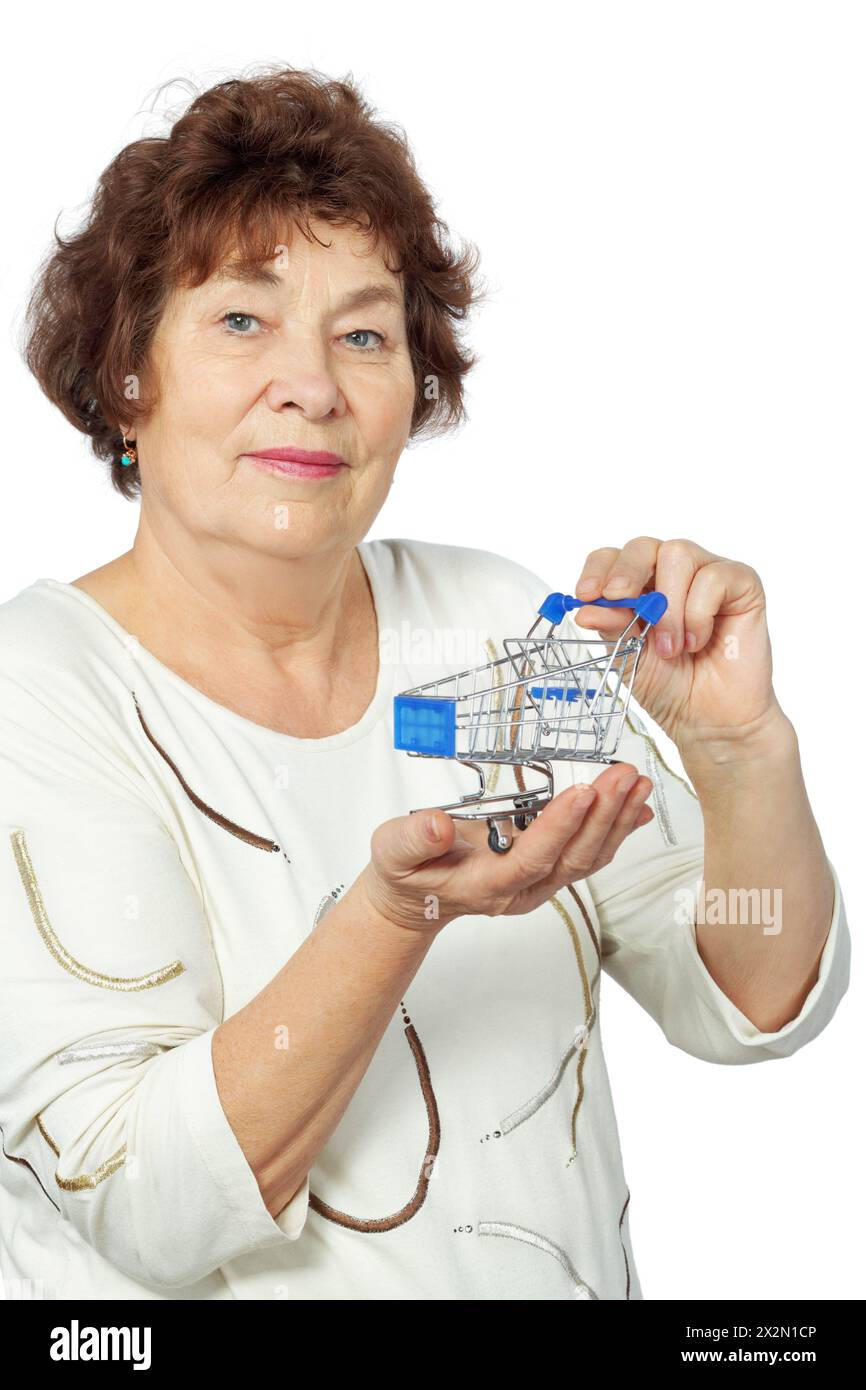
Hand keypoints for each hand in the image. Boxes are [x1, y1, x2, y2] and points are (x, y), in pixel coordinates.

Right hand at [357, 764, 654, 932]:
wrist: (417, 899)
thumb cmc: (407, 872)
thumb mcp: (393, 851)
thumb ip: (413, 839)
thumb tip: (436, 824)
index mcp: (486, 885)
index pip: (531, 858)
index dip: (559, 827)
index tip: (581, 791)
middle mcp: (521, 890)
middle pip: (571, 858)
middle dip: (602, 816)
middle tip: (622, 775)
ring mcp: (539, 884)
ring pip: (587, 858)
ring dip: (616, 821)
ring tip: (637, 783)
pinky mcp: (548, 872)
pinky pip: (589, 855)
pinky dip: (616, 830)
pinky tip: (638, 807)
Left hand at [573, 536, 792, 759]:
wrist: (708, 718)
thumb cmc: (670, 685)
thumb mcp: (628, 656)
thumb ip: (611, 627)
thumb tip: (586, 609)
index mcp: (639, 586)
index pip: (613, 558)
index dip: (598, 569)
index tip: (586, 594)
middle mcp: (672, 573)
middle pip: (644, 545)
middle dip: (627, 570)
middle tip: (618, 596)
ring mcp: (707, 574)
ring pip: (678, 554)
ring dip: (669, 606)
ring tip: (672, 647)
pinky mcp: (741, 584)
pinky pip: (713, 578)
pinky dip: (699, 614)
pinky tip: (698, 642)